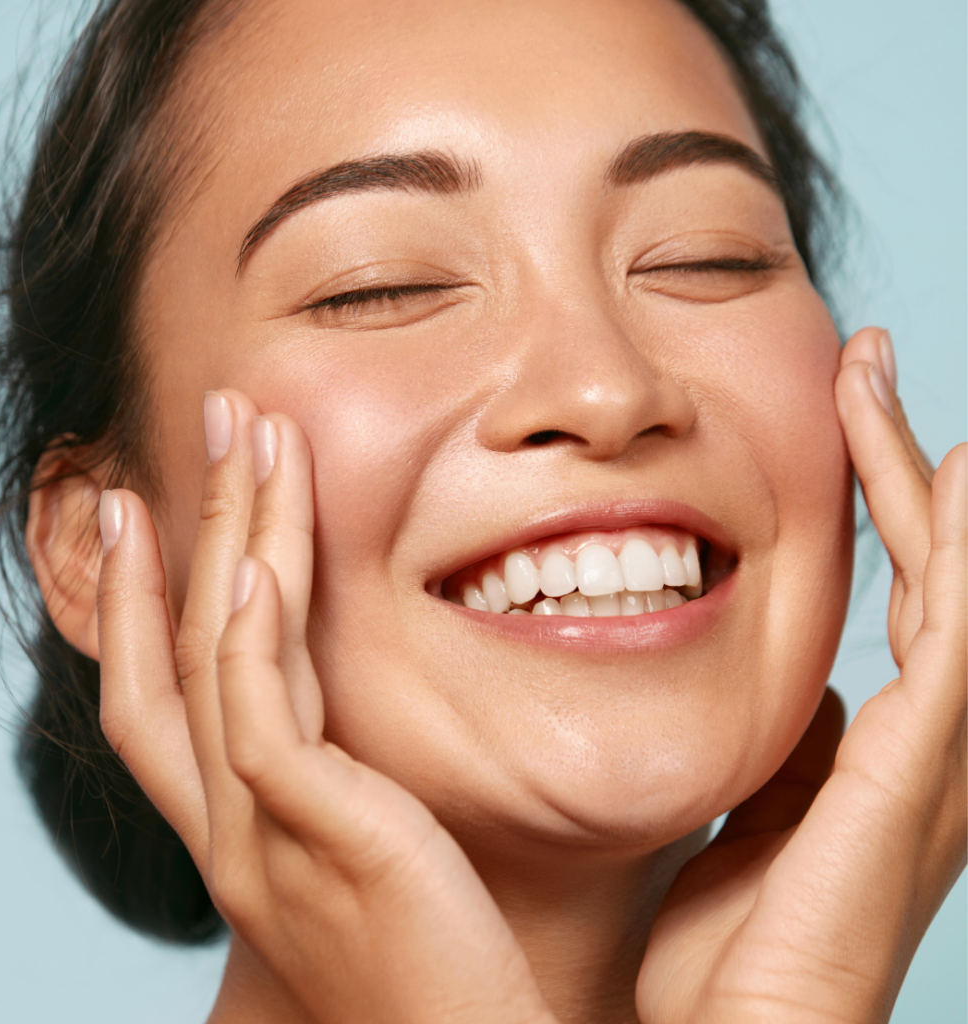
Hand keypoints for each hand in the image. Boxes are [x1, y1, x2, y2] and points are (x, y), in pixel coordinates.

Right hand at [96, 390, 553, 1023]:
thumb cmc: (439, 960)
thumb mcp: (372, 852)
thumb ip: (349, 783)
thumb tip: (367, 718)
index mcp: (241, 826)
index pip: (161, 694)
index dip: (141, 598)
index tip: (151, 509)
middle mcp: (228, 828)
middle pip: (179, 649)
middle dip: (190, 526)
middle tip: (214, 423)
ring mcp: (259, 836)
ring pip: (216, 658)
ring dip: (231, 536)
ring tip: (248, 436)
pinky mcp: (315, 840)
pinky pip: (261, 719)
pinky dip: (250, 635)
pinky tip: (260, 561)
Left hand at [636, 327, 966, 1022]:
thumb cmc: (734, 948)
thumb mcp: (753, 820)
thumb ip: (790, 756)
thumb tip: (814, 691)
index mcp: (878, 741)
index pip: (890, 590)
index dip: (870, 500)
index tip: (834, 417)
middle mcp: (922, 735)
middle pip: (922, 560)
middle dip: (895, 456)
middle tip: (861, 359)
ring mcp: (933, 751)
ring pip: (948, 573)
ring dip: (913, 470)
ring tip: (876, 374)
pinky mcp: (919, 769)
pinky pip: (952, 630)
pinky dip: (959, 542)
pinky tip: (957, 465)